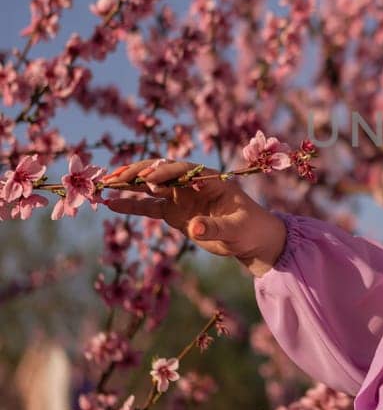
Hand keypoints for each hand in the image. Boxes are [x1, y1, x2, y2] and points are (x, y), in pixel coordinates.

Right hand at [98, 158, 287, 274]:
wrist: (251, 239)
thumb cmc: (249, 228)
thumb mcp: (236, 229)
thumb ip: (214, 227)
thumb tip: (193, 228)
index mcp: (210, 179)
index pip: (183, 170)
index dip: (165, 173)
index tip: (148, 180)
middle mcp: (191, 184)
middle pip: (161, 173)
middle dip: (138, 173)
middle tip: (115, 176)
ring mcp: (180, 196)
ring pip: (149, 187)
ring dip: (128, 185)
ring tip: (104, 184)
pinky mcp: (173, 212)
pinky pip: (148, 206)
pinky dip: (130, 205)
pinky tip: (110, 203)